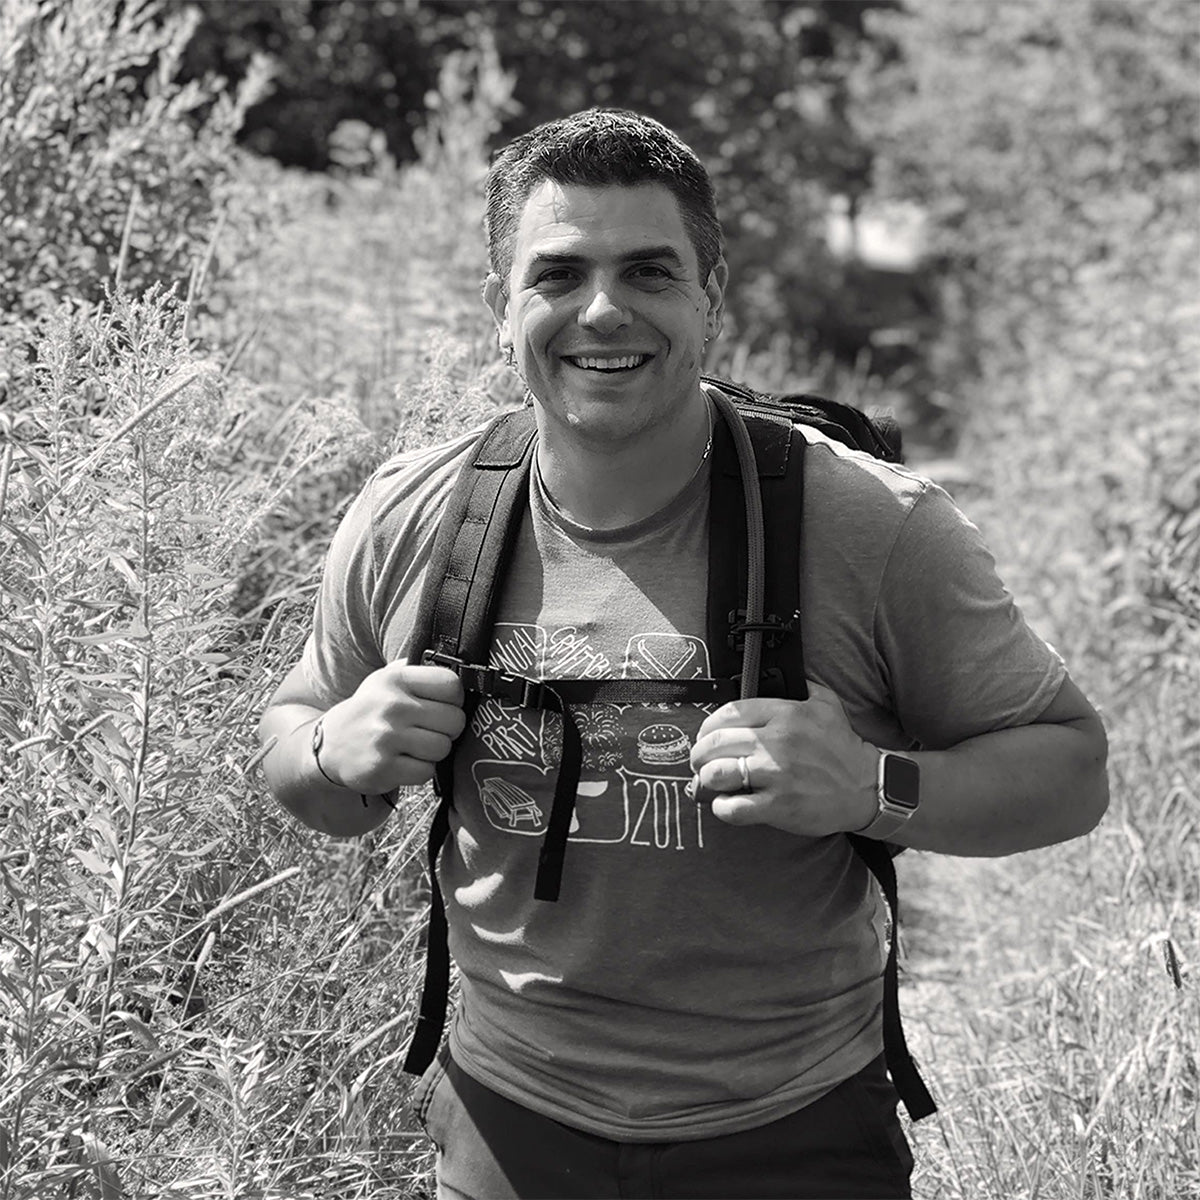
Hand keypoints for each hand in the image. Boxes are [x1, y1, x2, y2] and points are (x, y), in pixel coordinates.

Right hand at [317, 661, 465, 793]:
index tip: (442, 706)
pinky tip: (404, 762)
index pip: (451, 684)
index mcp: (396, 679)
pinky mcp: (383, 767)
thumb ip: (417, 670)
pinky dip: (420, 770)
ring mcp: (386, 737)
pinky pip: (426, 771)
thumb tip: (457, 667)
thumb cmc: (368, 712)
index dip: (454, 700)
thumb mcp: (384, 680)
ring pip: (443, 747)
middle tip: (430, 731)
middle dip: (448, 729)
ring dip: (434, 752)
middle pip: (454, 720)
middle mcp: (391, 705)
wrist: (328, 745)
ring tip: (415, 747)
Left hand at [689, 683, 877, 836]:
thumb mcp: (826, 703)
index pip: (727, 713)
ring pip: (717, 774)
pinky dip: (722, 807)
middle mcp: (777, 741)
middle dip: (699, 755)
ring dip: (706, 780)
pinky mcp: (779, 805)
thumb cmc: (843, 748)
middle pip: (714, 743)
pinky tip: (726, 804)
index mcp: (784, 713)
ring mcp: (776, 774)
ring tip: (710, 784)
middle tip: (700, 762)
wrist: (869, 786)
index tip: (706, 737)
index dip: (708, 726)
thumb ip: (802, 685)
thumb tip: (784, 672)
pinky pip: (733, 807)